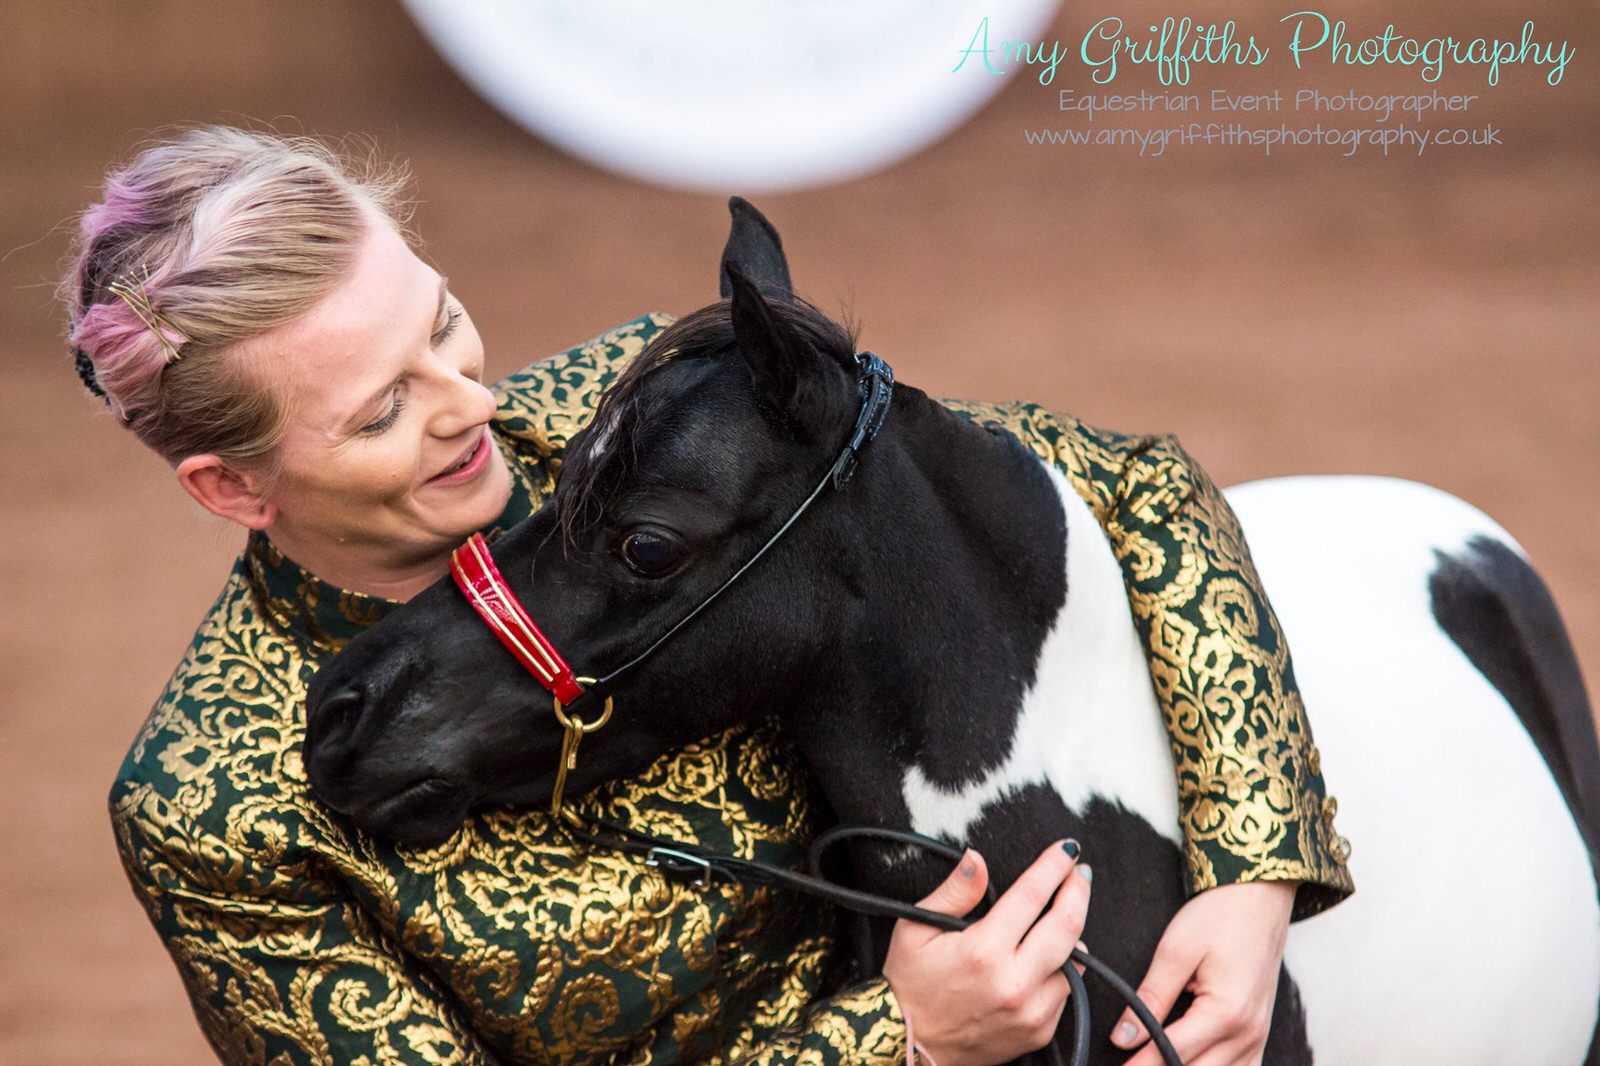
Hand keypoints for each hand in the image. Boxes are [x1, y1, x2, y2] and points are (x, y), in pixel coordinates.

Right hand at [882, 841, 1091, 1065]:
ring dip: (1072, 933)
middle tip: (1081, 873)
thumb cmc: (910, 983)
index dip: (1054, 866)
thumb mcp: (916, 929)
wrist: (912, 1047)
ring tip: (1062, 915)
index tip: (1067, 849)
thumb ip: (953, 892)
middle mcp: (1013, 982)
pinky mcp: (1038, 1032)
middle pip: (1068, 925)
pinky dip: (1062, 968)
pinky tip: (1045, 957)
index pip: (1032, 895)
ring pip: (1075, 961)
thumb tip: (977, 859)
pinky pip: (1066, 991)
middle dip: (1078, 890)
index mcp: (983, 951)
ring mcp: (1030, 1011)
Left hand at [1113, 880, 1297, 1065]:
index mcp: (1227, 1012)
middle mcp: (1248, 1033)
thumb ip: (1151, 997)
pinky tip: (1187, 1062)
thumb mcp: (1176, 950)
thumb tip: (1124, 1037)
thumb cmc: (1220, 915)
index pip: (1171, 1052)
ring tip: (1150, 1062)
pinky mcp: (1259, 1034)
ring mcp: (1258, 1037)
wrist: (1260, 895)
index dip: (1137, 1064)